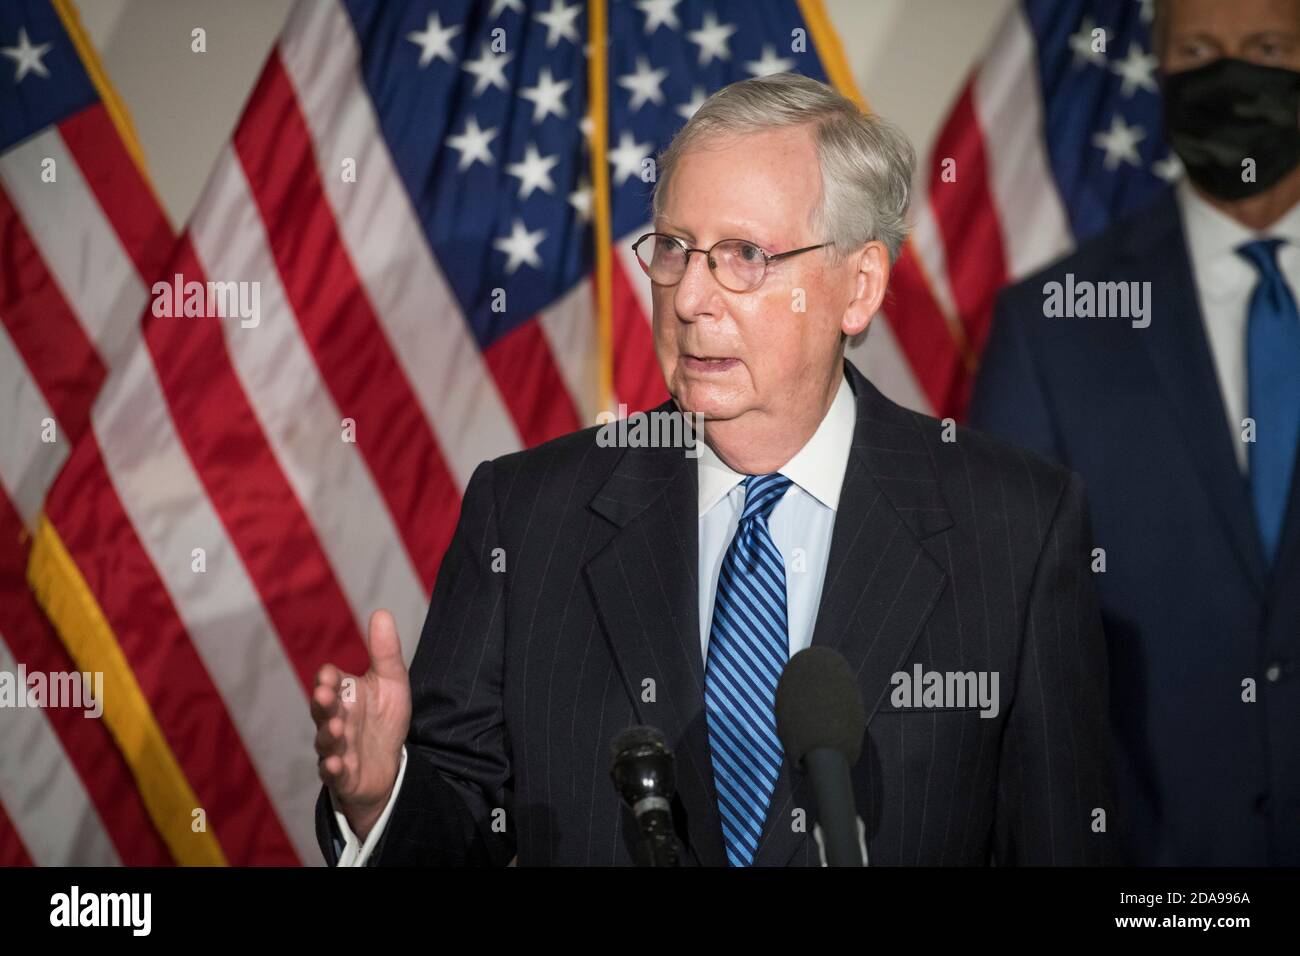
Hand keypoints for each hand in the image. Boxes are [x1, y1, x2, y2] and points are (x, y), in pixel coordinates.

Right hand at [312, 610, 410, 841]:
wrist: (389, 765)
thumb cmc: (383, 719)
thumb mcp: (391, 682)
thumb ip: (385, 651)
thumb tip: (381, 611)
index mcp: (343, 695)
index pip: (329, 682)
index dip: (329, 678)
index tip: (331, 675)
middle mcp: (334, 720)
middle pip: (322, 710)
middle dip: (322, 703)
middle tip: (324, 694)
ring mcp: (335, 748)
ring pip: (325, 741)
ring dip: (328, 735)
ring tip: (335, 729)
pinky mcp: (342, 775)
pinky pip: (333, 773)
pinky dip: (332, 769)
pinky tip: (335, 764)